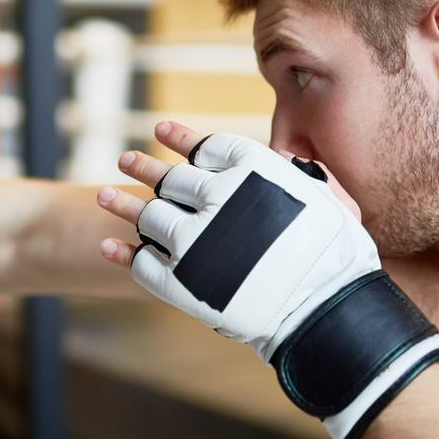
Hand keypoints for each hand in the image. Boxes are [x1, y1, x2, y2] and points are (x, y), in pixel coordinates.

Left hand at [96, 122, 360, 265]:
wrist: (322, 308)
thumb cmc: (335, 255)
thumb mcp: (327, 198)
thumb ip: (299, 174)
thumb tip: (283, 157)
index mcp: (249, 173)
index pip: (206, 148)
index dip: (182, 139)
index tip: (161, 130)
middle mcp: (213, 199)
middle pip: (170, 180)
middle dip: (145, 167)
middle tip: (125, 159)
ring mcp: (191, 241)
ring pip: (148, 216)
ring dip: (122, 203)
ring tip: (103, 194)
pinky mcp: (178, 282)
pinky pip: (143, 264)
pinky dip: (124, 254)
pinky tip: (109, 246)